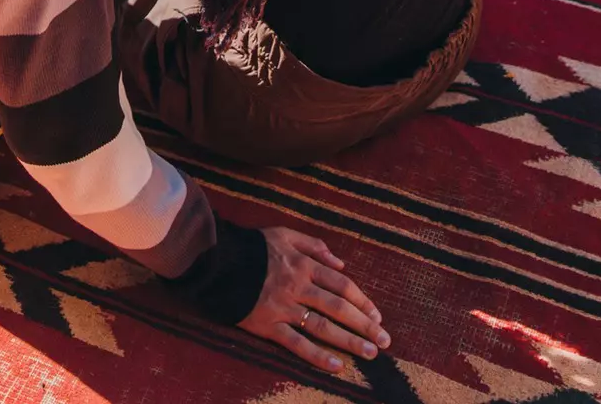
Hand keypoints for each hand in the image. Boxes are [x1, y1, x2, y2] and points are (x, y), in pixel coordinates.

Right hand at [239, 227, 388, 373]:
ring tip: (370, 354)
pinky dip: (317, 356)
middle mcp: (298, 286)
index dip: (362, 301)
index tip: (377, 316)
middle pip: (338, 307)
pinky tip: (336, 366)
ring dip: (349, 341)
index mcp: (304, 264)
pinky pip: (296, 343)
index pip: (341, 284)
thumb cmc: (251, 247)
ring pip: (323, 326)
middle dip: (365, 325)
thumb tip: (340, 261)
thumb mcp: (284, 234)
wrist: (216, 260)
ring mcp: (284, 308)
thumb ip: (313, 245)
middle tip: (384, 341)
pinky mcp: (267, 325)